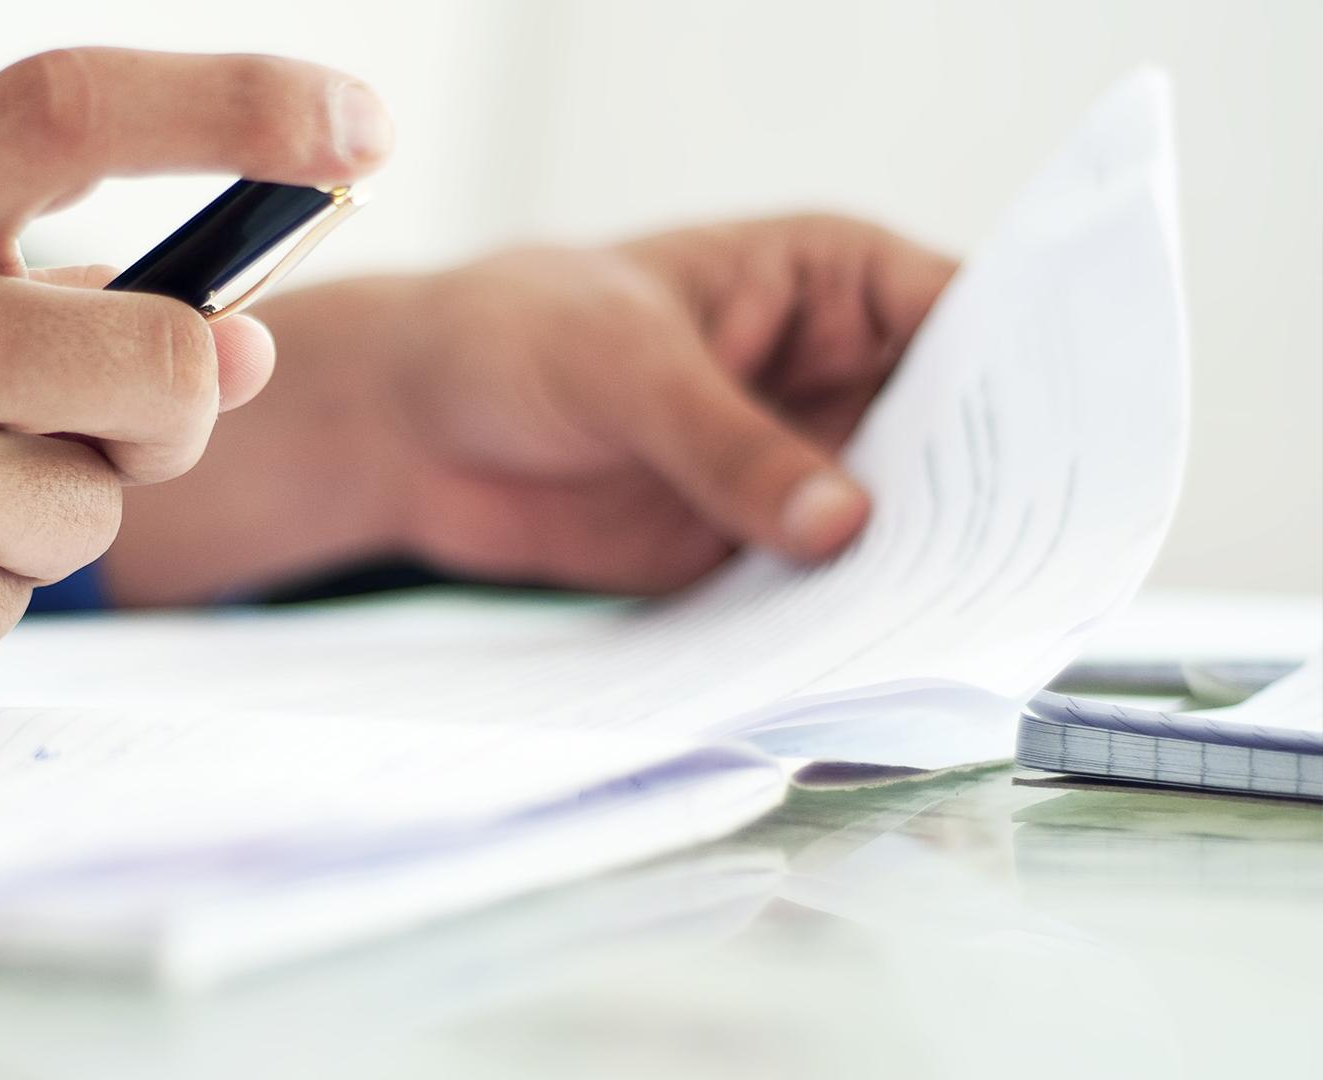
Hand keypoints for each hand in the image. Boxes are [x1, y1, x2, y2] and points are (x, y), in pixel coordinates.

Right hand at [0, 48, 392, 757]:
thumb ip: (14, 286)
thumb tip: (241, 346)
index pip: (75, 113)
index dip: (241, 102)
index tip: (357, 124)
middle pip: (169, 358)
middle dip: (173, 394)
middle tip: (101, 405)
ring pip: (102, 507)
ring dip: (38, 507)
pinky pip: (23, 607)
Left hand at [102, 215, 953, 602]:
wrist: (411, 425)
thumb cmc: (513, 337)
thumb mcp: (624, 369)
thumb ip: (727, 443)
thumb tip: (841, 524)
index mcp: (831, 284)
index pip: (970, 319)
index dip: (1030, 380)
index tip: (1068, 454)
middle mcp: (835, 375)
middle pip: (956, 437)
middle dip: (985, 500)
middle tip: (1025, 574)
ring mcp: (799, 466)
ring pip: (899, 525)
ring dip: (920, 577)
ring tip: (960, 637)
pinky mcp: (751, 547)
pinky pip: (823, 592)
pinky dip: (843, 627)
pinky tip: (864, 668)